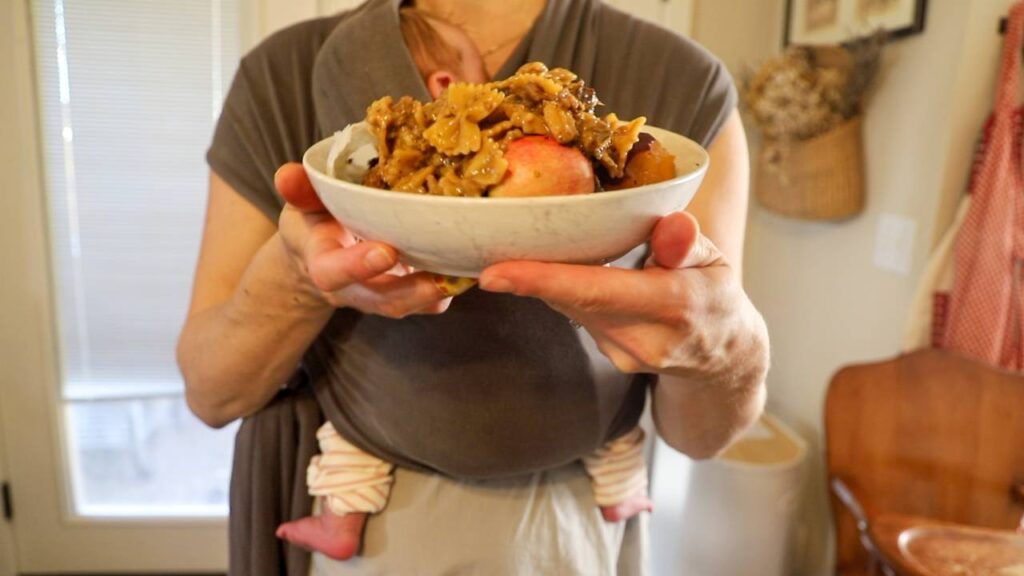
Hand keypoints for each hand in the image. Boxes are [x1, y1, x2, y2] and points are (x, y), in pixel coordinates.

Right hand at [274, 163, 451, 317]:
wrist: (321, 252)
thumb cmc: (315, 220)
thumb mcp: (303, 202)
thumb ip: (299, 190)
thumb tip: (286, 175)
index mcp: (322, 262)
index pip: (333, 273)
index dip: (357, 266)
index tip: (386, 251)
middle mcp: (352, 288)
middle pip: (380, 299)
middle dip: (409, 290)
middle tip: (440, 278)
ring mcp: (380, 295)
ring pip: (406, 304)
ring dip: (435, 294)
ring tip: (464, 276)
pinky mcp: (404, 293)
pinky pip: (426, 302)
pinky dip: (448, 291)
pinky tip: (470, 271)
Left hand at [478, 212, 766, 383]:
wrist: (727, 358)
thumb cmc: (716, 294)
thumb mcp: (716, 261)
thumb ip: (688, 243)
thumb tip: (673, 225)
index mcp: (674, 304)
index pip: (596, 289)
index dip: (541, 280)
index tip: (493, 274)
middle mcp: (646, 339)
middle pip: (571, 299)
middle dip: (529, 274)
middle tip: (486, 247)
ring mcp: (627, 356)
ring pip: (572, 308)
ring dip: (550, 280)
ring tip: (531, 250)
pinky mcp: (615, 360)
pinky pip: (581, 317)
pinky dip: (569, 293)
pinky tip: (571, 273)